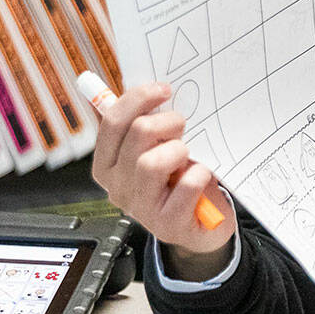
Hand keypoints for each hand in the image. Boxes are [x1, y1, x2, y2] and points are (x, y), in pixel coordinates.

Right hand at [91, 82, 235, 278]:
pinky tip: (202, 177)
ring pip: (151, 163)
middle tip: (183, 125)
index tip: (163, 89)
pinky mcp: (166, 224)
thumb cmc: (183, 180)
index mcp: (109, 164)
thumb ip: (151, 126)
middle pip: (135, 136)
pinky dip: (198, 176)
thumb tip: (154, 89)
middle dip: (166, 122)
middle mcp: (117, 186)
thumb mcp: (162, 149)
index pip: (112, 123)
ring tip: (189, 156)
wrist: (205, 224)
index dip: (137, 99)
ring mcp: (140, 208)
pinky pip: (184, 187)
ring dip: (178, 151)